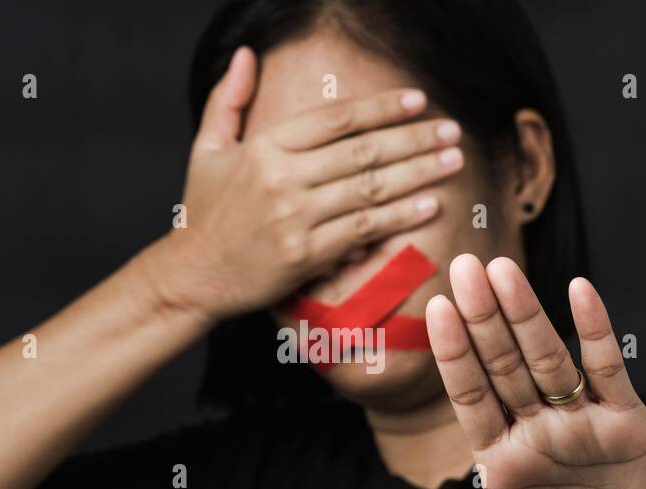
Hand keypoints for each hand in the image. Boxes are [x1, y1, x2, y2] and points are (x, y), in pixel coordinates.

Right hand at [162, 46, 465, 320]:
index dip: (381, 107)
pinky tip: (430, 204)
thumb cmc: (204, 213)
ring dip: (418, 174)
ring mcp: (295, 218)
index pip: (335, 118)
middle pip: (363, 151)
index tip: (417, 100)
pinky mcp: (306, 255)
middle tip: (452, 131)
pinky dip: (400, 216)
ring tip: (453, 161)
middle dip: (414, 139)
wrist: (193, 276)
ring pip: (370, 188)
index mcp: (264, 147)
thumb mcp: (207, 148)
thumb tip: (246, 54)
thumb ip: (229, 100)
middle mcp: (282, 178)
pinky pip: (364, 230)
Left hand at [382, 256, 645, 488]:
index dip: (454, 354)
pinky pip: (607, 369)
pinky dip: (595, 330)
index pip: (470, 396)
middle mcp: (537, 429)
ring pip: (548, 358)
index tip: (434, 309)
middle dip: (482, 317)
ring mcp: (580, 422)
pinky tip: (579, 291)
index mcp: (501, 458)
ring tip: (502, 270)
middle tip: (463, 266)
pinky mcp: (627, 422)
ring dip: (526, 315)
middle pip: (503, 364)